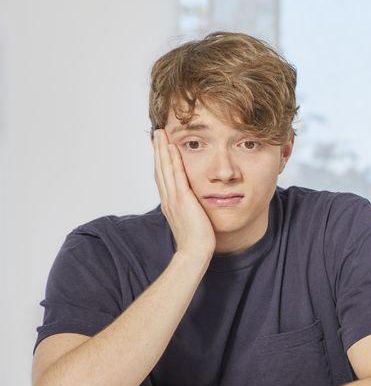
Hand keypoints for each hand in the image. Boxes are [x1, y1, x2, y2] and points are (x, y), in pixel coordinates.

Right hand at [153, 129, 214, 256]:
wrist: (195, 252)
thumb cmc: (198, 240)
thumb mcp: (193, 219)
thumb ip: (192, 209)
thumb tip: (196, 204)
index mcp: (171, 203)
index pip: (164, 177)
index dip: (161, 161)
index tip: (161, 147)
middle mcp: (168, 198)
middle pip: (160, 169)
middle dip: (158, 150)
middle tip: (157, 133)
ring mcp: (173, 198)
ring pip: (165, 168)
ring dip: (163, 149)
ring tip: (161, 134)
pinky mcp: (182, 199)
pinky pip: (176, 175)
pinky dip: (173, 160)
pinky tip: (173, 148)